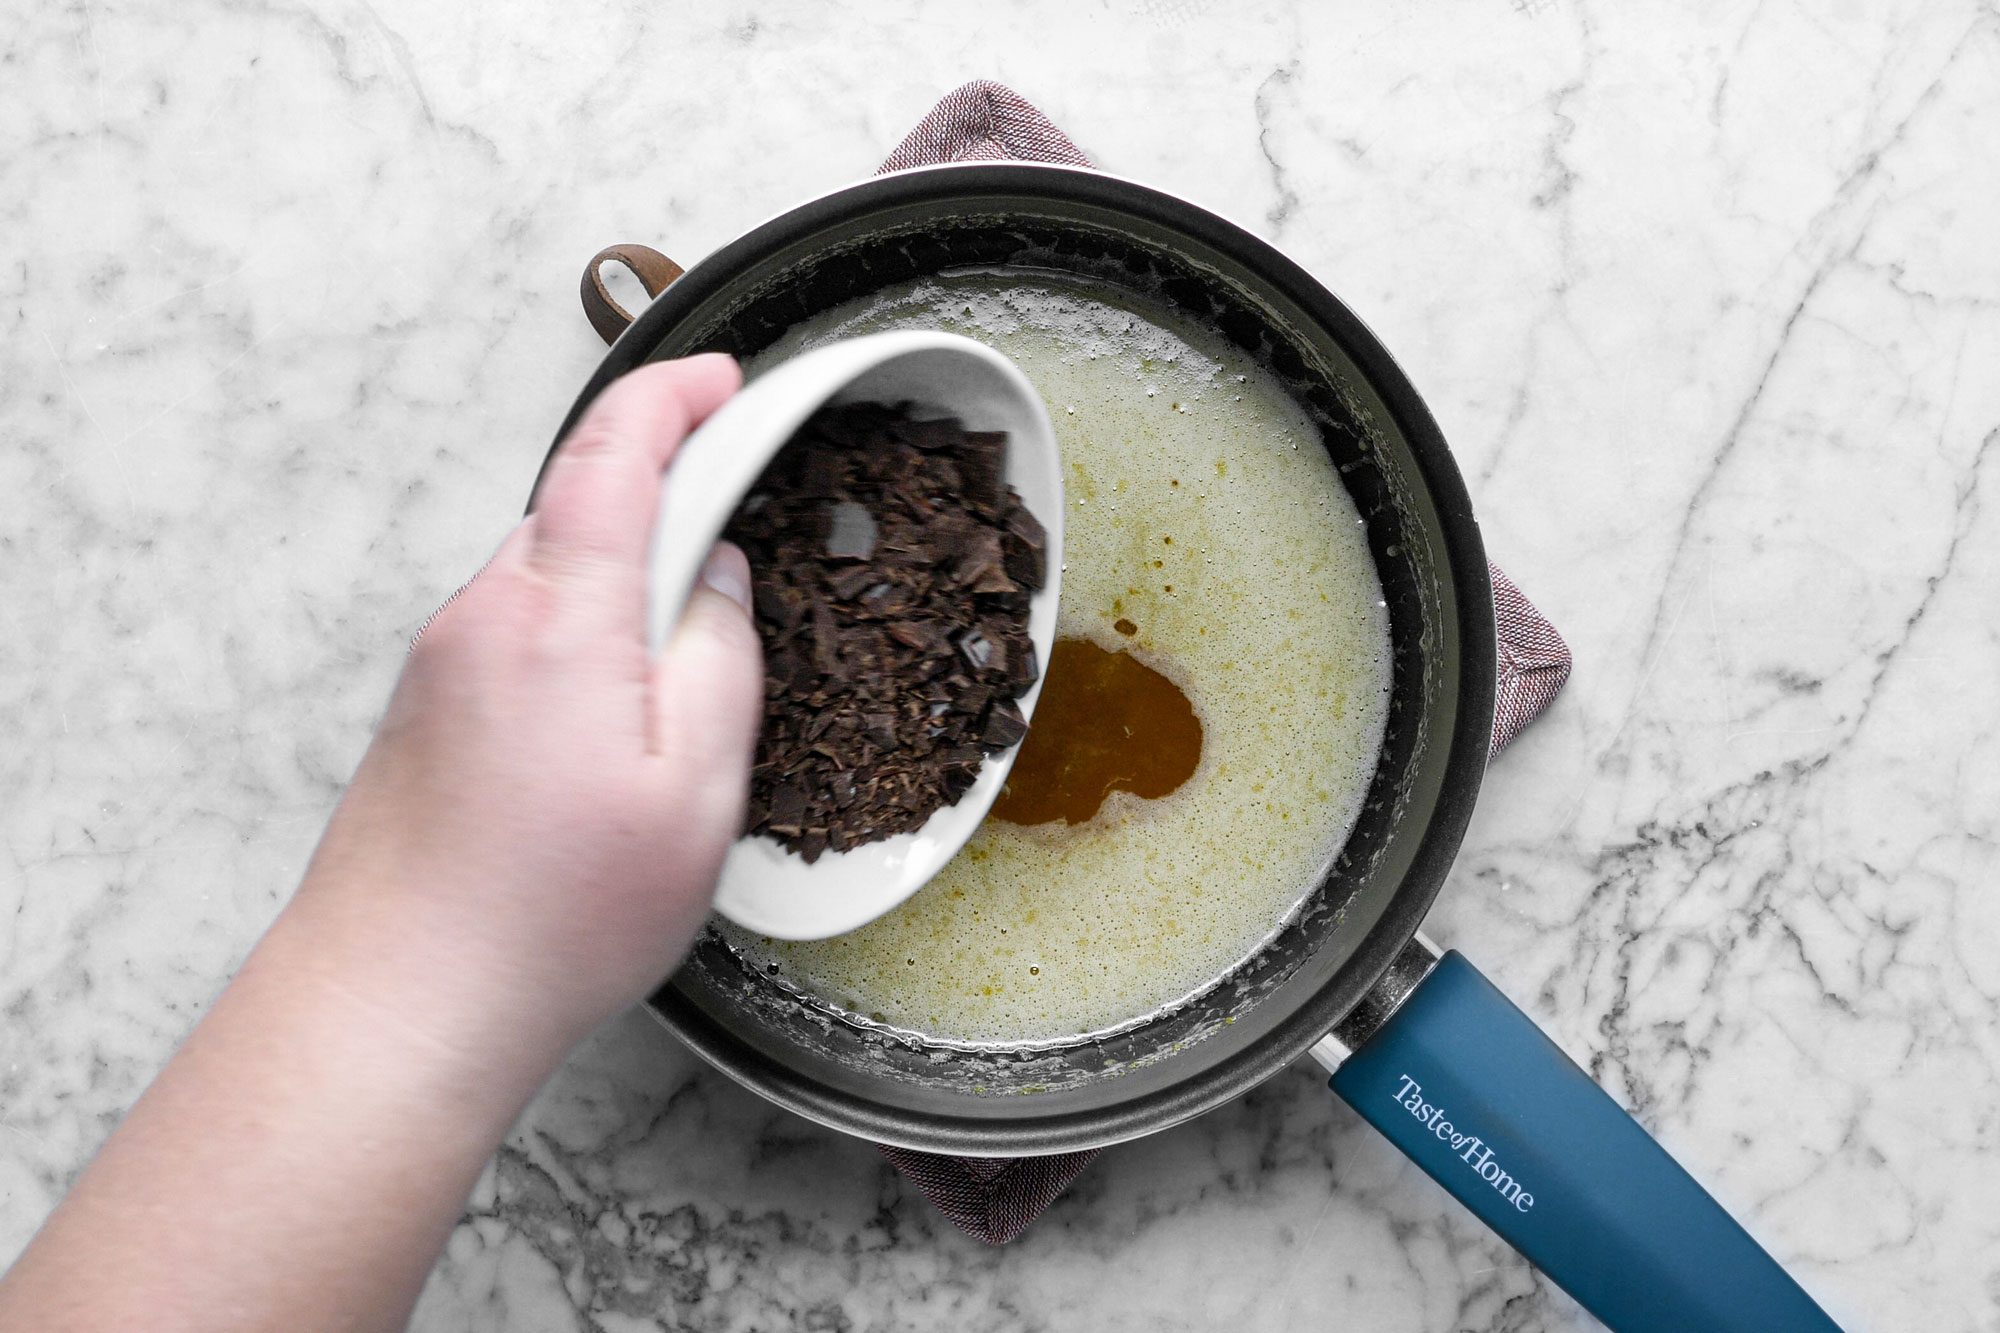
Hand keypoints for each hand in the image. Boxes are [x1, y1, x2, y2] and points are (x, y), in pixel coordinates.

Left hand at [293, 353, 762, 1070]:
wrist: (396, 998)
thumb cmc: (540, 917)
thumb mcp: (693, 794)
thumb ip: (720, 663)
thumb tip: (719, 585)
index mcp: (559, 617)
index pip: (615, 450)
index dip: (676, 395)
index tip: (720, 379)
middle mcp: (486, 617)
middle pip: (582, 503)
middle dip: (664, 499)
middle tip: (732, 549)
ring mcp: (447, 659)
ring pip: (554, 571)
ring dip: (623, 583)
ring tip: (674, 685)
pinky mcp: (431, 703)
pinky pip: (522, 627)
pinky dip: (581, 635)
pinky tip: (610, 728)